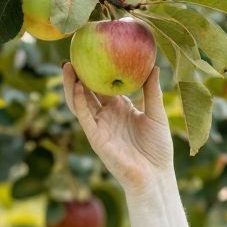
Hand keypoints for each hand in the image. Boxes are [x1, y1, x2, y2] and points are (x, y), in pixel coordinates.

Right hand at [61, 62, 173, 192]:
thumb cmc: (158, 148)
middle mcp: (107, 115)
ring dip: (72, 85)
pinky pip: (84, 117)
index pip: (104, 85)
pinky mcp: (96, 138)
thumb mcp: (157, 114)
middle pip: (88, 90)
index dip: (97, 69)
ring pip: (80, 102)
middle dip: (79, 73)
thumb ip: (152, 91)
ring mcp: (100, 126)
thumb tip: (154, 66)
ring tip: (68, 66)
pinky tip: (77, 88)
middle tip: (74, 52)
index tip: (93, 50)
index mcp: (121, 108)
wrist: (155, 175)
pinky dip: (79, 102)